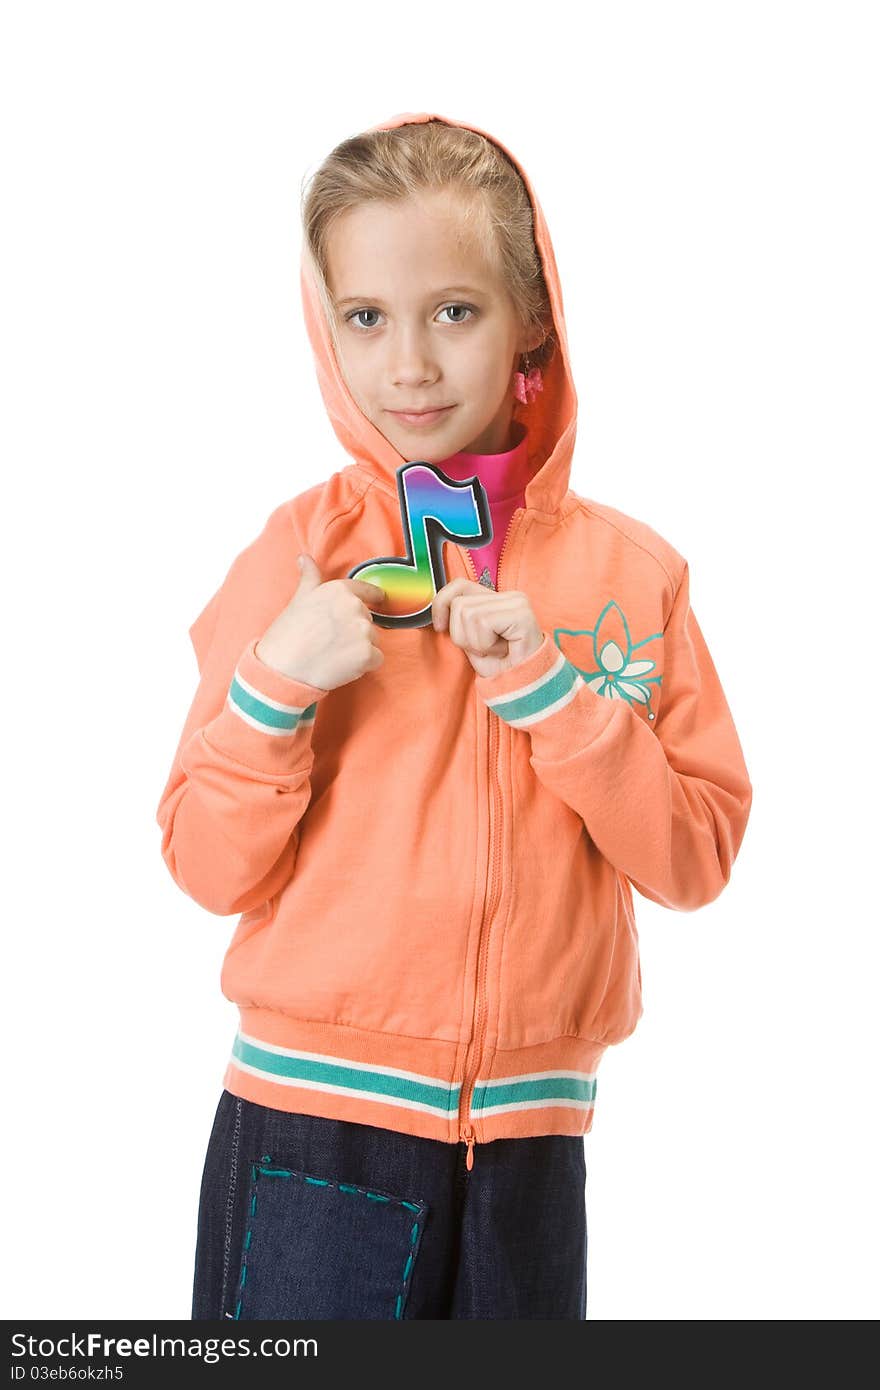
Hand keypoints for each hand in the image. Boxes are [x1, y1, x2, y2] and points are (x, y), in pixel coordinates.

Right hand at [256, 554, 385, 690]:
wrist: (283, 668)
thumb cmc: (287, 634)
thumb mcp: (299, 599)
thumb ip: (310, 577)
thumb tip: (305, 558)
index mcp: (340, 590)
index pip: (369, 591)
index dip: (373, 598)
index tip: (376, 602)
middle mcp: (355, 607)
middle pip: (368, 620)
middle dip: (355, 631)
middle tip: (331, 640)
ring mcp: (363, 631)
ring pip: (373, 640)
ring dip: (360, 649)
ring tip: (334, 653)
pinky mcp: (367, 654)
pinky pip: (376, 659)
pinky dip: (364, 665)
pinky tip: (342, 665)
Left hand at [431, 578, 544, 677]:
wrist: (525, 687)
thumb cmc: (501, 666)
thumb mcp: (470, 640)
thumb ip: (458, 620)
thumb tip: (437, 608)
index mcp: (497, 598)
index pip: (459, 585)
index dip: (441, 604)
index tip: (440, 627)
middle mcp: (509, 595)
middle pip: (460, 604)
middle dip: (462, 634)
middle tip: (484, 648)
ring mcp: (517, 602)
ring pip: (468, 614)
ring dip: (475, 643)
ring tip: (493, 650)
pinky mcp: (521, 614)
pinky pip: (483, 624)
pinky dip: (485, 645)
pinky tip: (502, 650)